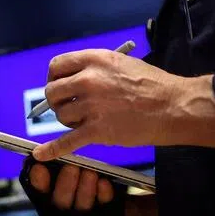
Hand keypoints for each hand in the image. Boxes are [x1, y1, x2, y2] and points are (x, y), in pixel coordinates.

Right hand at [25, 162, 158, 215]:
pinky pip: (103, 208)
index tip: (40, 167)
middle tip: (70, 166)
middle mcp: (65, 213)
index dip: (38, 181)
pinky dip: (104, 194)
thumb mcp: (69, 176)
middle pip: (60, 201)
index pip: (39, 192)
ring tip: (90, 172)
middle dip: (65, 183)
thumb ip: (55, 166)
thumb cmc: (87, 188)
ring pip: (82, 206)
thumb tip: (41, 150)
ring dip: (85, 188)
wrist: (119, 212)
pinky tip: (104, 182)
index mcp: (51, 200)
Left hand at [32, 49, 184, 160]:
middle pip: (52, 92)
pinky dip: (52, 149)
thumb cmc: (152, 83)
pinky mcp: (98, 131)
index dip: (54, 77)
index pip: (56, 66)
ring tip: (85, 121)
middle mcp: (87, 81)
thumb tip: (71, 78)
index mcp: (92, 60)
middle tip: (70, 106)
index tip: (60, 85)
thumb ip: (93, 67)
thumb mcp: (119, 62)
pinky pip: (68, 141)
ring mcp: (92, 107)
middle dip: (58, 100)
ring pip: (61, 116)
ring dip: (68, 120)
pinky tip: (39, 154)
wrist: (175, 106)